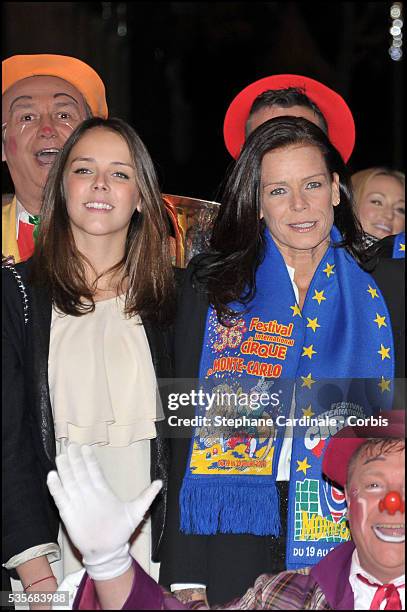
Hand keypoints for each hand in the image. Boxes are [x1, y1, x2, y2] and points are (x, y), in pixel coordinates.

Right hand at [47, 444, 161, 580]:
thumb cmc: (121, 531)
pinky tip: (52, 476)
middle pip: (80, 472)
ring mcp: (78, 502)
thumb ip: (147, 496)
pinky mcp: (69, 513)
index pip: (94, 470)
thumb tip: (160, 482)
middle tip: (70, 444)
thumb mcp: (137, 511)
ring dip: (65, 469)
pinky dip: (56, 487)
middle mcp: (89, 493)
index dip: (89, 459)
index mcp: (103, 490)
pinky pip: (61, 498)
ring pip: (70, 481)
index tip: (85, 447)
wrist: (108, 551)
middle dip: (75, 459)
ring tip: (60, 456)